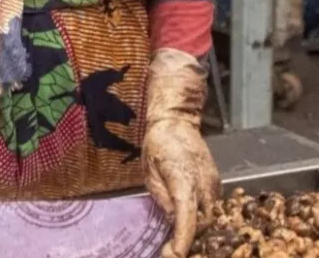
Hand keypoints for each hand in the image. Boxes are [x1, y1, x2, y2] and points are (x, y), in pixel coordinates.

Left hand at [142, 49, 221, 257]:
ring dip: (197, 229)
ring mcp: (214, 184)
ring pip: (210, 217)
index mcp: (184, 180)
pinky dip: (202, 216)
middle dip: (190, 239)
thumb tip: (172, 218)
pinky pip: (212, 207)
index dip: (183, 240)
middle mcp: (204, 184)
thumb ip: (161, 196)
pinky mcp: (217, 183)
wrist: (177, 121)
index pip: (187, 218)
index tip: (175, 254)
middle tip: (172, 249)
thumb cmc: (158, 143)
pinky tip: (189, 220)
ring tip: (181, 238)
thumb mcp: (149, 170)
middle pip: (203, 223)